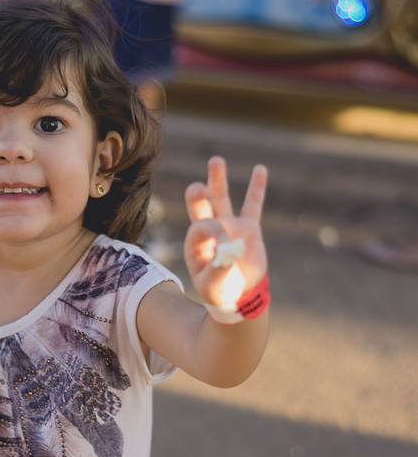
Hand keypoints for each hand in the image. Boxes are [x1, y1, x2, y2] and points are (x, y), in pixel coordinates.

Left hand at [183, 157, 267, 310]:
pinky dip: (256, 188)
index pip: (202, 227)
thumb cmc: (219, 292)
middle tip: (197, 187)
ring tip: (215, 160)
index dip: (214, 233)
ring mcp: (229, 225)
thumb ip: (218, 268)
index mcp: (195, 243)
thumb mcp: (213, 286)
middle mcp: (209, 230)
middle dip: (198, 195)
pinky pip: (253, 205)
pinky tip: (260, 169)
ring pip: (221, 198)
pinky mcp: (248, 228)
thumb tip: (228, 250)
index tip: (226, 248)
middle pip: (201, 206)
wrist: (237, 296)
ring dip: (218, 180)